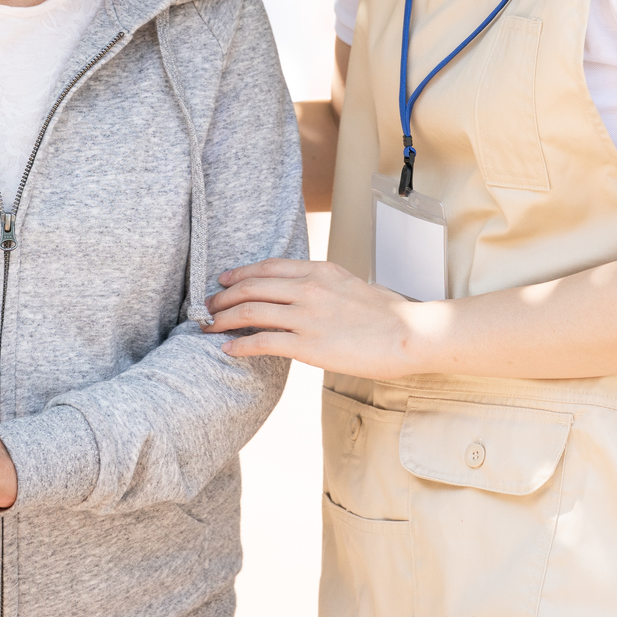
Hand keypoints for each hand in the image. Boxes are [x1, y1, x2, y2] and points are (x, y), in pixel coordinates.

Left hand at [204, 258, 439, 378]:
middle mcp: (307, 288)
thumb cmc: (390, 314)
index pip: (268, 267)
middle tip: (207, 306)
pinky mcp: (307, 344)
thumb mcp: (354, 285)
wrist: (409, 334)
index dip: (240, 273)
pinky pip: (261, 342)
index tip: (224, 280)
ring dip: (222, 320)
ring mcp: (305, 315)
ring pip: (249, 312)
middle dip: (223, 296)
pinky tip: (228, 350)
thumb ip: (328, 286)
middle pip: (251, 287)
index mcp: (319, 271)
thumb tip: (315, 293)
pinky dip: (239, 345)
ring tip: (208, 327)